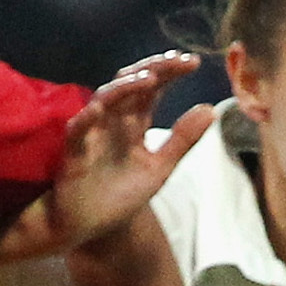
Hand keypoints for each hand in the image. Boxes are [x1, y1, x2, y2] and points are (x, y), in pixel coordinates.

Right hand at [26, 54, 216, 250]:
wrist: (90, 225)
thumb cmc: (121, 195)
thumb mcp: (160, 167)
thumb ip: (182, 140)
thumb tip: (210, 109)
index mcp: (134, 122)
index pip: (153, 88)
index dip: (170, 72)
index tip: (193, 62)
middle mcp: (113, 120)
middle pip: (130, 83)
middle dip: (152, 68)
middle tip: (176, 60)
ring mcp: (93, 132)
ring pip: (105, 99)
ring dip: (124, 87)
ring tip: (148, 79)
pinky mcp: (74, 152)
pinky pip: (77, 131)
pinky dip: (86, 119)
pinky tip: (99, 110)